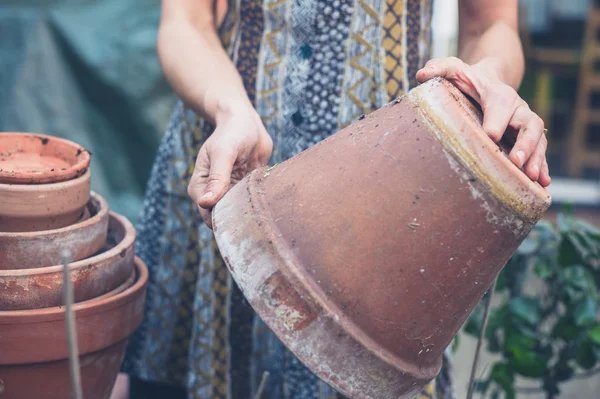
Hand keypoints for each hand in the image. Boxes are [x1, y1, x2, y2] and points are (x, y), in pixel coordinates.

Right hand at [187, 106, 272, 227]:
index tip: (240, 218)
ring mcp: (230, 193)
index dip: (221, 219)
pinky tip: (268, 203)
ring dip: (248, 214)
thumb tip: (205, 203)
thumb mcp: (223, 153)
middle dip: (236, 220)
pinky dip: (258, 206)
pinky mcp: (245, 191)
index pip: (207, 213)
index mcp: (199, 186)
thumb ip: (216, 178)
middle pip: (222, 217)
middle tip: (255, 217)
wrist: (247, 123)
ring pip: (237, 214)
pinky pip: (250, 206)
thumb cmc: (232, 133)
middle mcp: (213, 193)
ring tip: (262, 209)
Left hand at [416, 57, 550, 186]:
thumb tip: (421, 74)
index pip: (500, 105)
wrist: (489, 80)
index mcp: (497, 94)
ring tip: (532, 177)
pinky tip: (541, 184)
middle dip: (524, 143)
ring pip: (538, 139)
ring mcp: (524, 123)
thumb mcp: (453, 69)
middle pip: (528, 124)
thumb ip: (439, 68)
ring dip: (536, 158)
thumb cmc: (467, 79)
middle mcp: (517, 108)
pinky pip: (539, 151)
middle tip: (515, 161)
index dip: (496, 120)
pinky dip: (542, 166)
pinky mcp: (528, 137)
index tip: (491, 135)